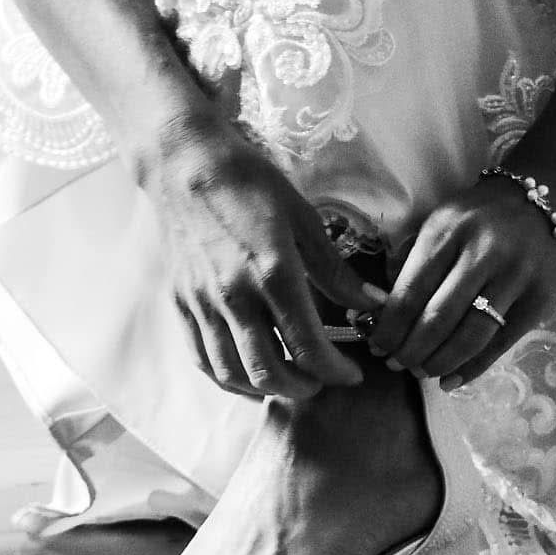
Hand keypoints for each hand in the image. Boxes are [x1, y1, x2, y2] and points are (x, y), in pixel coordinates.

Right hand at [132, 111, 382, 400]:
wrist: (186, 165)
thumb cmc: (251, 185)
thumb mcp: (306, 219)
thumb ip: (336, 271)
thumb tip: (373, 304)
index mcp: (273, 274)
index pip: (308, 348)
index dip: (335, 372)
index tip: (352, 373)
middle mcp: (234, 297)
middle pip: (269, 373)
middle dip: (303, 388)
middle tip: (323, 380)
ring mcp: (202, 304)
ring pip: (232, 374)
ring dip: (266, 389)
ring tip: (290, 379)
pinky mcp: (181, 303)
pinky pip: (203, 359)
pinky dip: (228, 378)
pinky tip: (249, 374)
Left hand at [366, 175, 555, 390]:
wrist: (543, 205)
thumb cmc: (479, 218)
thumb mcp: (439, 223)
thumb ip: (410, 260)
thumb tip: (382, 310)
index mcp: (448, 231)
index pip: (411, 290)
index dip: (390, 326)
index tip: (377, 346)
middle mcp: (483, 253)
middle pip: (439, 317)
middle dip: (411, 350)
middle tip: (397, 364)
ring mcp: (515, 277)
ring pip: (471, 335)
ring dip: (440, 362)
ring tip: (422, 372)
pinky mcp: (540, 299)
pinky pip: (501, 344)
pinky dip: (473, 368)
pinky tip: (453, 380)